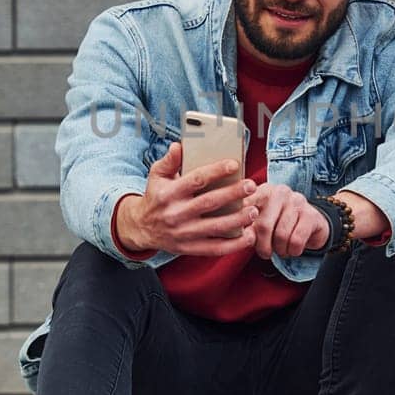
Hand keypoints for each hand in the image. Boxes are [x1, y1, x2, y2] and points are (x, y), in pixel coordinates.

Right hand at [117, 142, 257, 256]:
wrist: (141, 228)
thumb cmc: (155, 197)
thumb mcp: (156, 176)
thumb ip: (169, 161)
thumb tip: (179, 146)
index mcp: (170, 193)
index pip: (196, 180)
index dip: (216, 171)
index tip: (234, 164)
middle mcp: (177, 213)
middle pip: (210, 202)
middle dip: (233, 194)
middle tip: (251, 186)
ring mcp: (184, 233)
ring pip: (215, 227)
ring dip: (238, 219)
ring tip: (254, 210)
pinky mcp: (189, 248)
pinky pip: (215, 248)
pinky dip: (234, 244)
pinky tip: (248, 235)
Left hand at [247, 183, 329, 259]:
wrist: (311, 225)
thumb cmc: (279, 224)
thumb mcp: (261, 223)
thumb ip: (249, 228)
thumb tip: (246, 236)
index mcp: (263, 191)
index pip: (247, 205)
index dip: (242, 220)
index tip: (242, 234)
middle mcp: (280, 192)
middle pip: (264, 225)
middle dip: (263, 246)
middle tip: (265, 253)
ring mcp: (297, 201)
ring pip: (281, 235)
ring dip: (280, 250)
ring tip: (281, 250)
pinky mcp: (311, 214)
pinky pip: (296, 240)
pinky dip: (293, 251)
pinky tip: (293, 249)